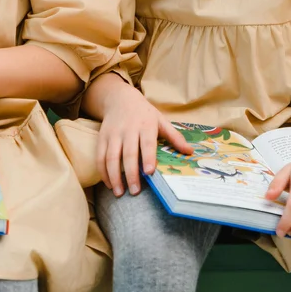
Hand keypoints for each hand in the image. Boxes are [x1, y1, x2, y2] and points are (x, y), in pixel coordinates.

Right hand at [97, 81, 191, 195]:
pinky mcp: (102, 137)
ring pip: (111, 157)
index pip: (147, 143)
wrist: (120, 98)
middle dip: (131, 174)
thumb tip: (190, 152)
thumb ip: (175, 137)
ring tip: (119, 192)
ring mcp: (114, 134)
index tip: (150, 172)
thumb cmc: (145, 113)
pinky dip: (103, 172)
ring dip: (114, 176)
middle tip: (135, 191)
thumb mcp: (161, 121)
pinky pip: (100, 156)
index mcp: (146, 125)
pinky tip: (109, 184)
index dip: (148, 157)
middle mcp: (129, 129)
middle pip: (128, 153)